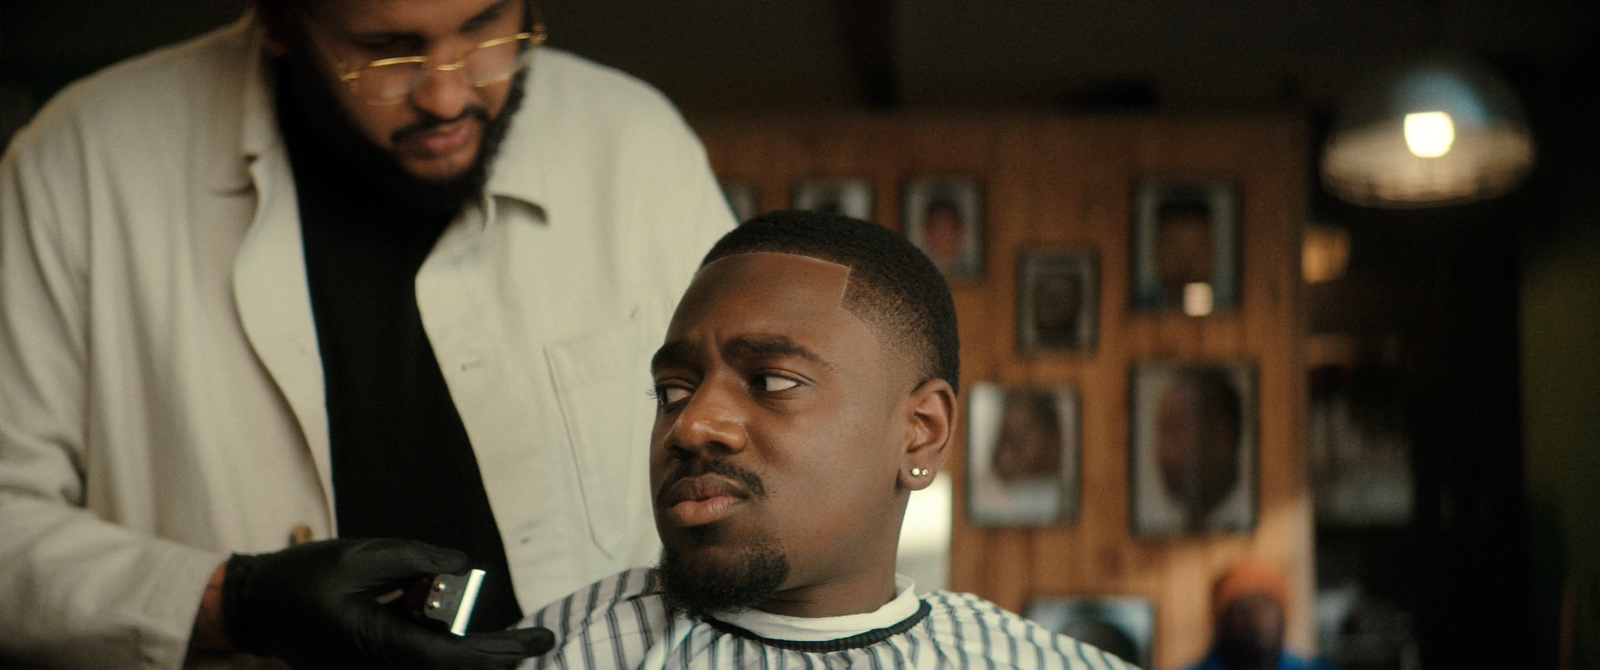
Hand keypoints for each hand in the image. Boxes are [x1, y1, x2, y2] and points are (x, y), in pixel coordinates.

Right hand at [222, 538, 554, 668]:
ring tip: (508, 635)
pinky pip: (417, 662)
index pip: (451, 657)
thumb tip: (462, 566)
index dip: (498, 651)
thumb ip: (415, 559)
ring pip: (435, 668)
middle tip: (538, 640)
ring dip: (471, 653)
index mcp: (376, 644)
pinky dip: (444, 646)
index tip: (537, 641)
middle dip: (496, 657)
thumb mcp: (360, 554)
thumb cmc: (303, 577)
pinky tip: (456, 621)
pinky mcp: (369, 667)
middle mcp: (377, 668)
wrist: (256, 605)